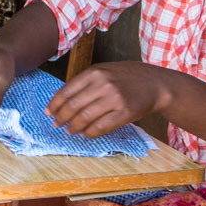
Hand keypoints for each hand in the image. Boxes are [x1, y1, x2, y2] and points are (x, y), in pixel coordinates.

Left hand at [45, 61, 171, 137]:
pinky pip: (101, 127)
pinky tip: (86, 134)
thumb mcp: (104, 71)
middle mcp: (103, 84)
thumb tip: (62, 100)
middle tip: (56, 124)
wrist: (156, 83)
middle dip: (61, 117)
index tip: (49, 112)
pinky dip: (90, 133)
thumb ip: (85, 83)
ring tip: (70, 131)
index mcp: (95, 72)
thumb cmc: (127, 77)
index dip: (55, 104)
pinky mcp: (125, 112)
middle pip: (73, 106)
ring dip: (74, 127)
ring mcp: (115, 98)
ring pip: (85, 118)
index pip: (67, 91)